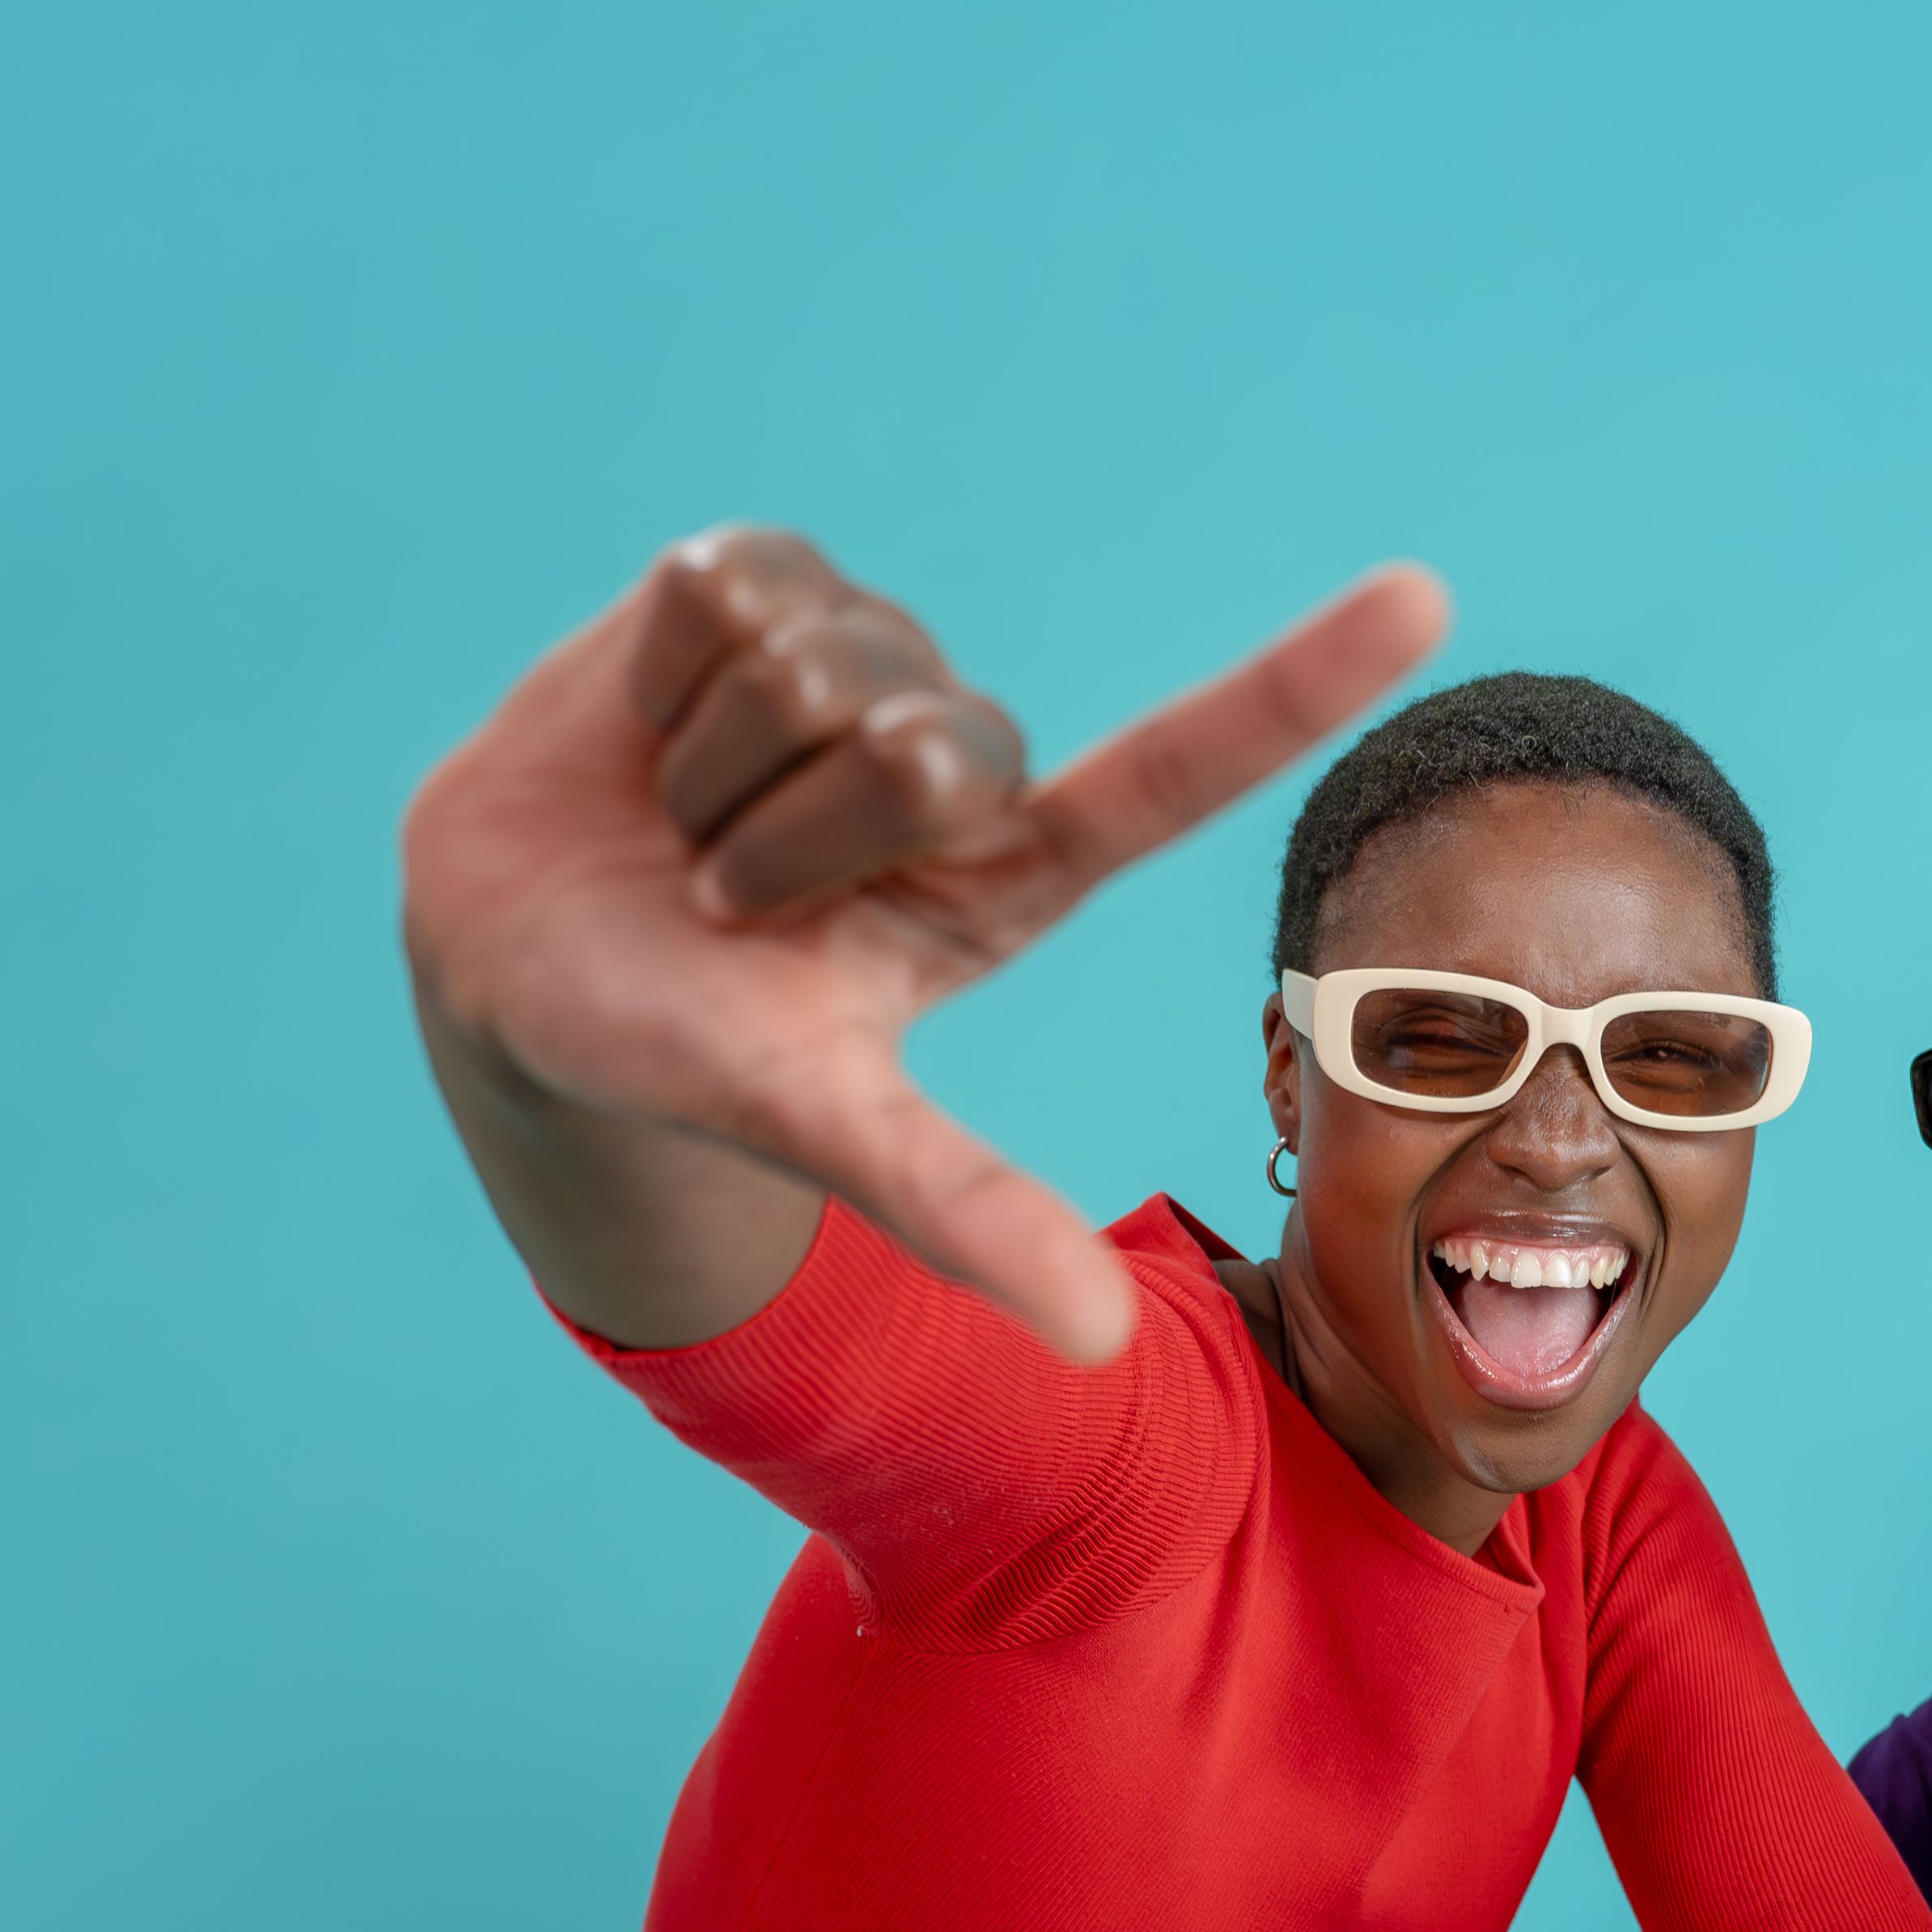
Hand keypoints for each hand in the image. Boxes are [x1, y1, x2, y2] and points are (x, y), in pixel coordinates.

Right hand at [403, 527, 1448, 1357]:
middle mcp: (957, 755)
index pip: (1176, 771)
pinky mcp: (757, 580)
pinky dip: (652, 681)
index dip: (1295, 683)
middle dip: (799, 842)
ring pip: (817, 668)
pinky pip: (725, 590)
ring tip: (684, 830)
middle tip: (732, 904)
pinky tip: (644, 733)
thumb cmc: (679, 1051)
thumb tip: (1107, 1351)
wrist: (506, 961)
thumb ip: (964, 1211)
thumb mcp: (821, 1127)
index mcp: (1007, 873)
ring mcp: (860, 656)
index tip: (1425, 598)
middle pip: (929, 746)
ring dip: (715, 773)